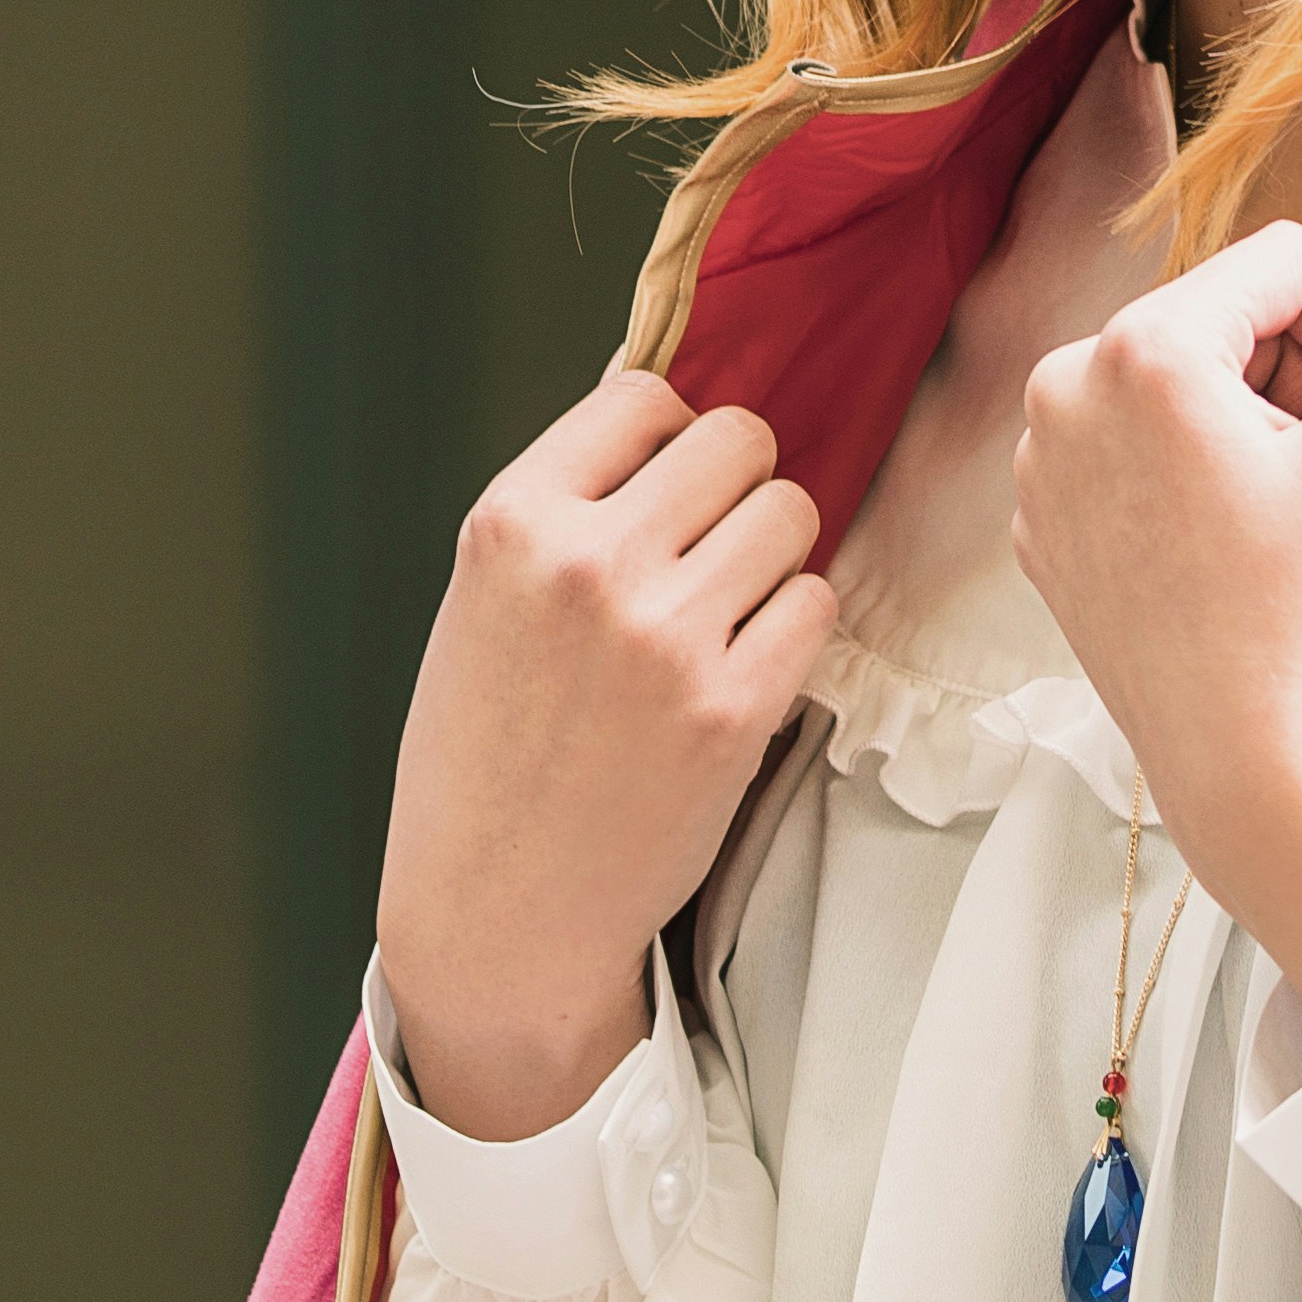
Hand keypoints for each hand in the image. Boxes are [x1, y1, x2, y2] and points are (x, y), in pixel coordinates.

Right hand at [376, 369, 832, 1140]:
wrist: (499, 906)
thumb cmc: (487, 749)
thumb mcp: (485, 599)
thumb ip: (568, 507)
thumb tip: (670, 411)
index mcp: (513, 523)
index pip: (644, 396)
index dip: (668, 438)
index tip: (661, 488)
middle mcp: (588, 565)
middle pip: (739, 438)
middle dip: (736, 485)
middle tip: (710, 546)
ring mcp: (665, 637)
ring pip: (791, 513)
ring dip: (773, 554)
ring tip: (724, 610)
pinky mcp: (732, 708)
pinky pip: (815, 604)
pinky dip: (793, 628)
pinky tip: (743, 666)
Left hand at [1009, 178, 1301, 1047]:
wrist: (1249, 769)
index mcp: (1138, 347)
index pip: (1280, 263)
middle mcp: (1060, 389)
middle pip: (1215, 322)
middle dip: (1281, 381)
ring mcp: (1037, 465)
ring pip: (1171, 389)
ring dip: (1233, 432)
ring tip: (1266, 528)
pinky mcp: (1039, 530)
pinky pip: (1128, 456)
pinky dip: (1181, 485)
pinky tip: (1216, 560)